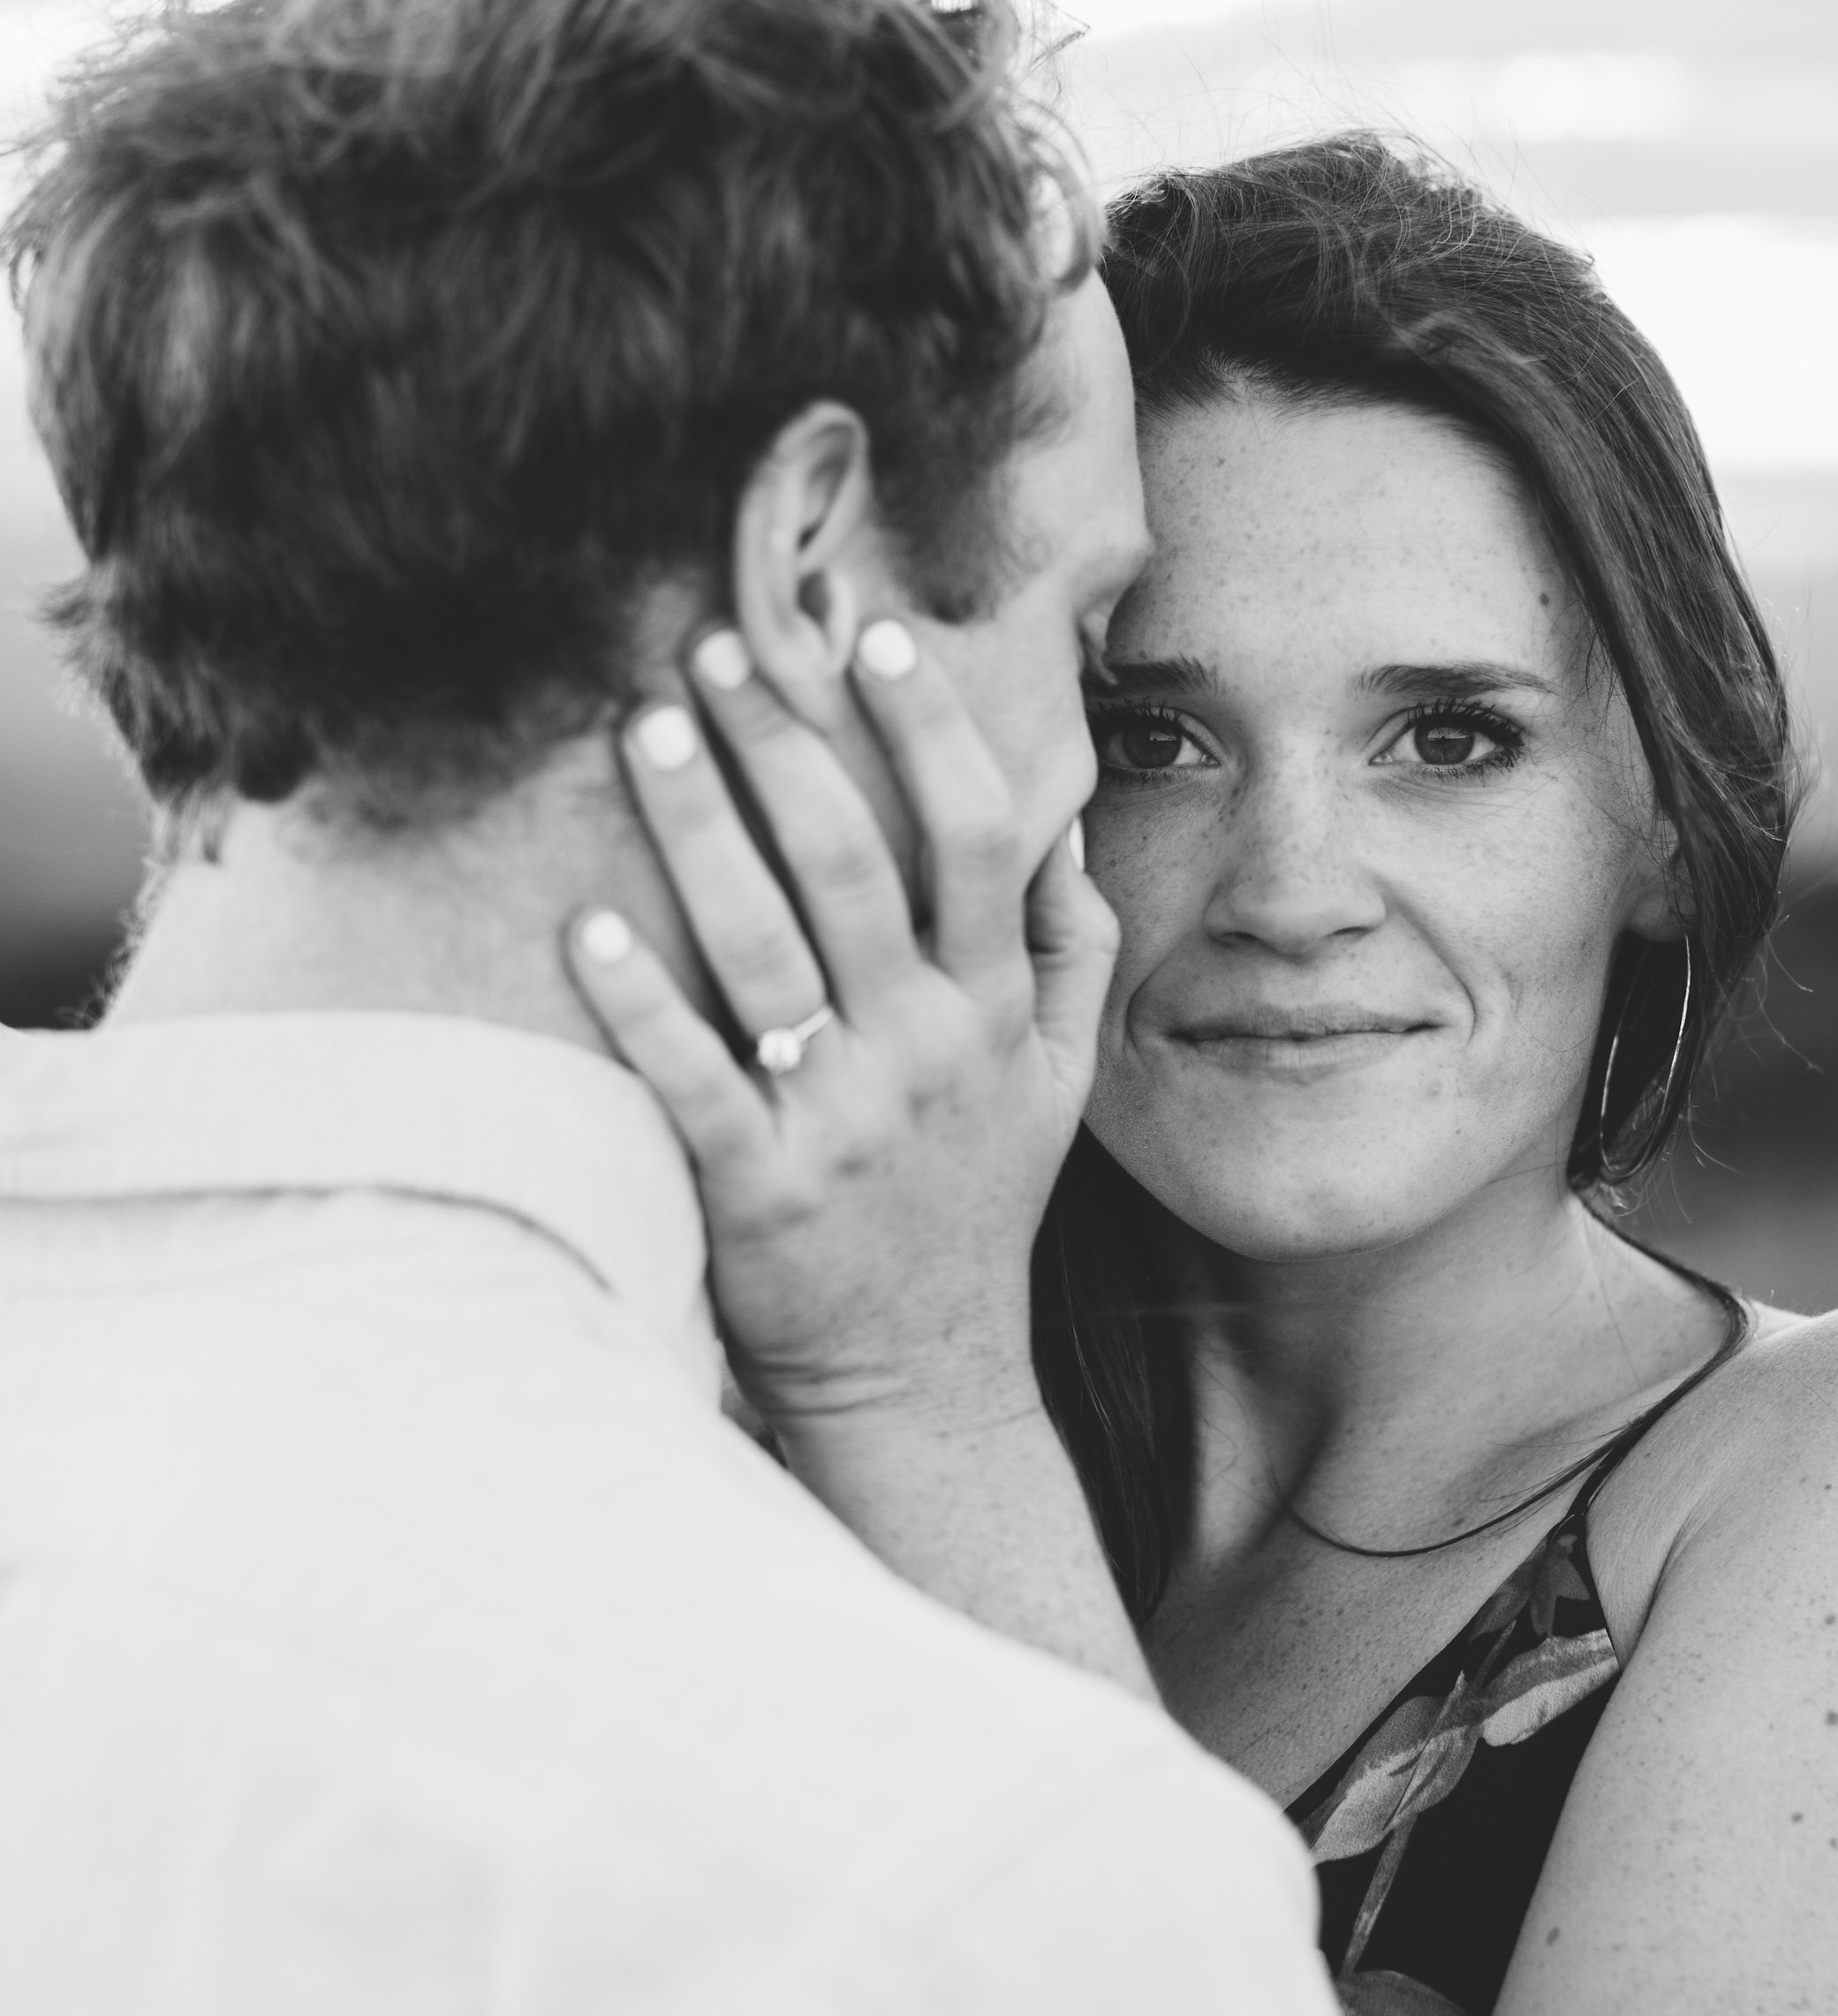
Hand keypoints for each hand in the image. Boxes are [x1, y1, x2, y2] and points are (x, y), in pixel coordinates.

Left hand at [566, 618, 1116, 1448]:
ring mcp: (845, 1121)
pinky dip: (639, 1005)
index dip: (931, 727)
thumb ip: (1075, 952)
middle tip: (713, 651)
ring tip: (641, 731)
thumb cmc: (976, 1211)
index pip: (980, 836)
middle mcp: (929, 1052)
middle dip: (784, 746)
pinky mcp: (762, 1191)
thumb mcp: (1062, 1086)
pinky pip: (694, 1081)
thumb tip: (1065, 824)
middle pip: (855, 864)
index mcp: (997, 1011)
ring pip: (766, 949)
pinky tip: (584, 927)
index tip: (873, 634)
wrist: (926, 1381)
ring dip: (700, 831)